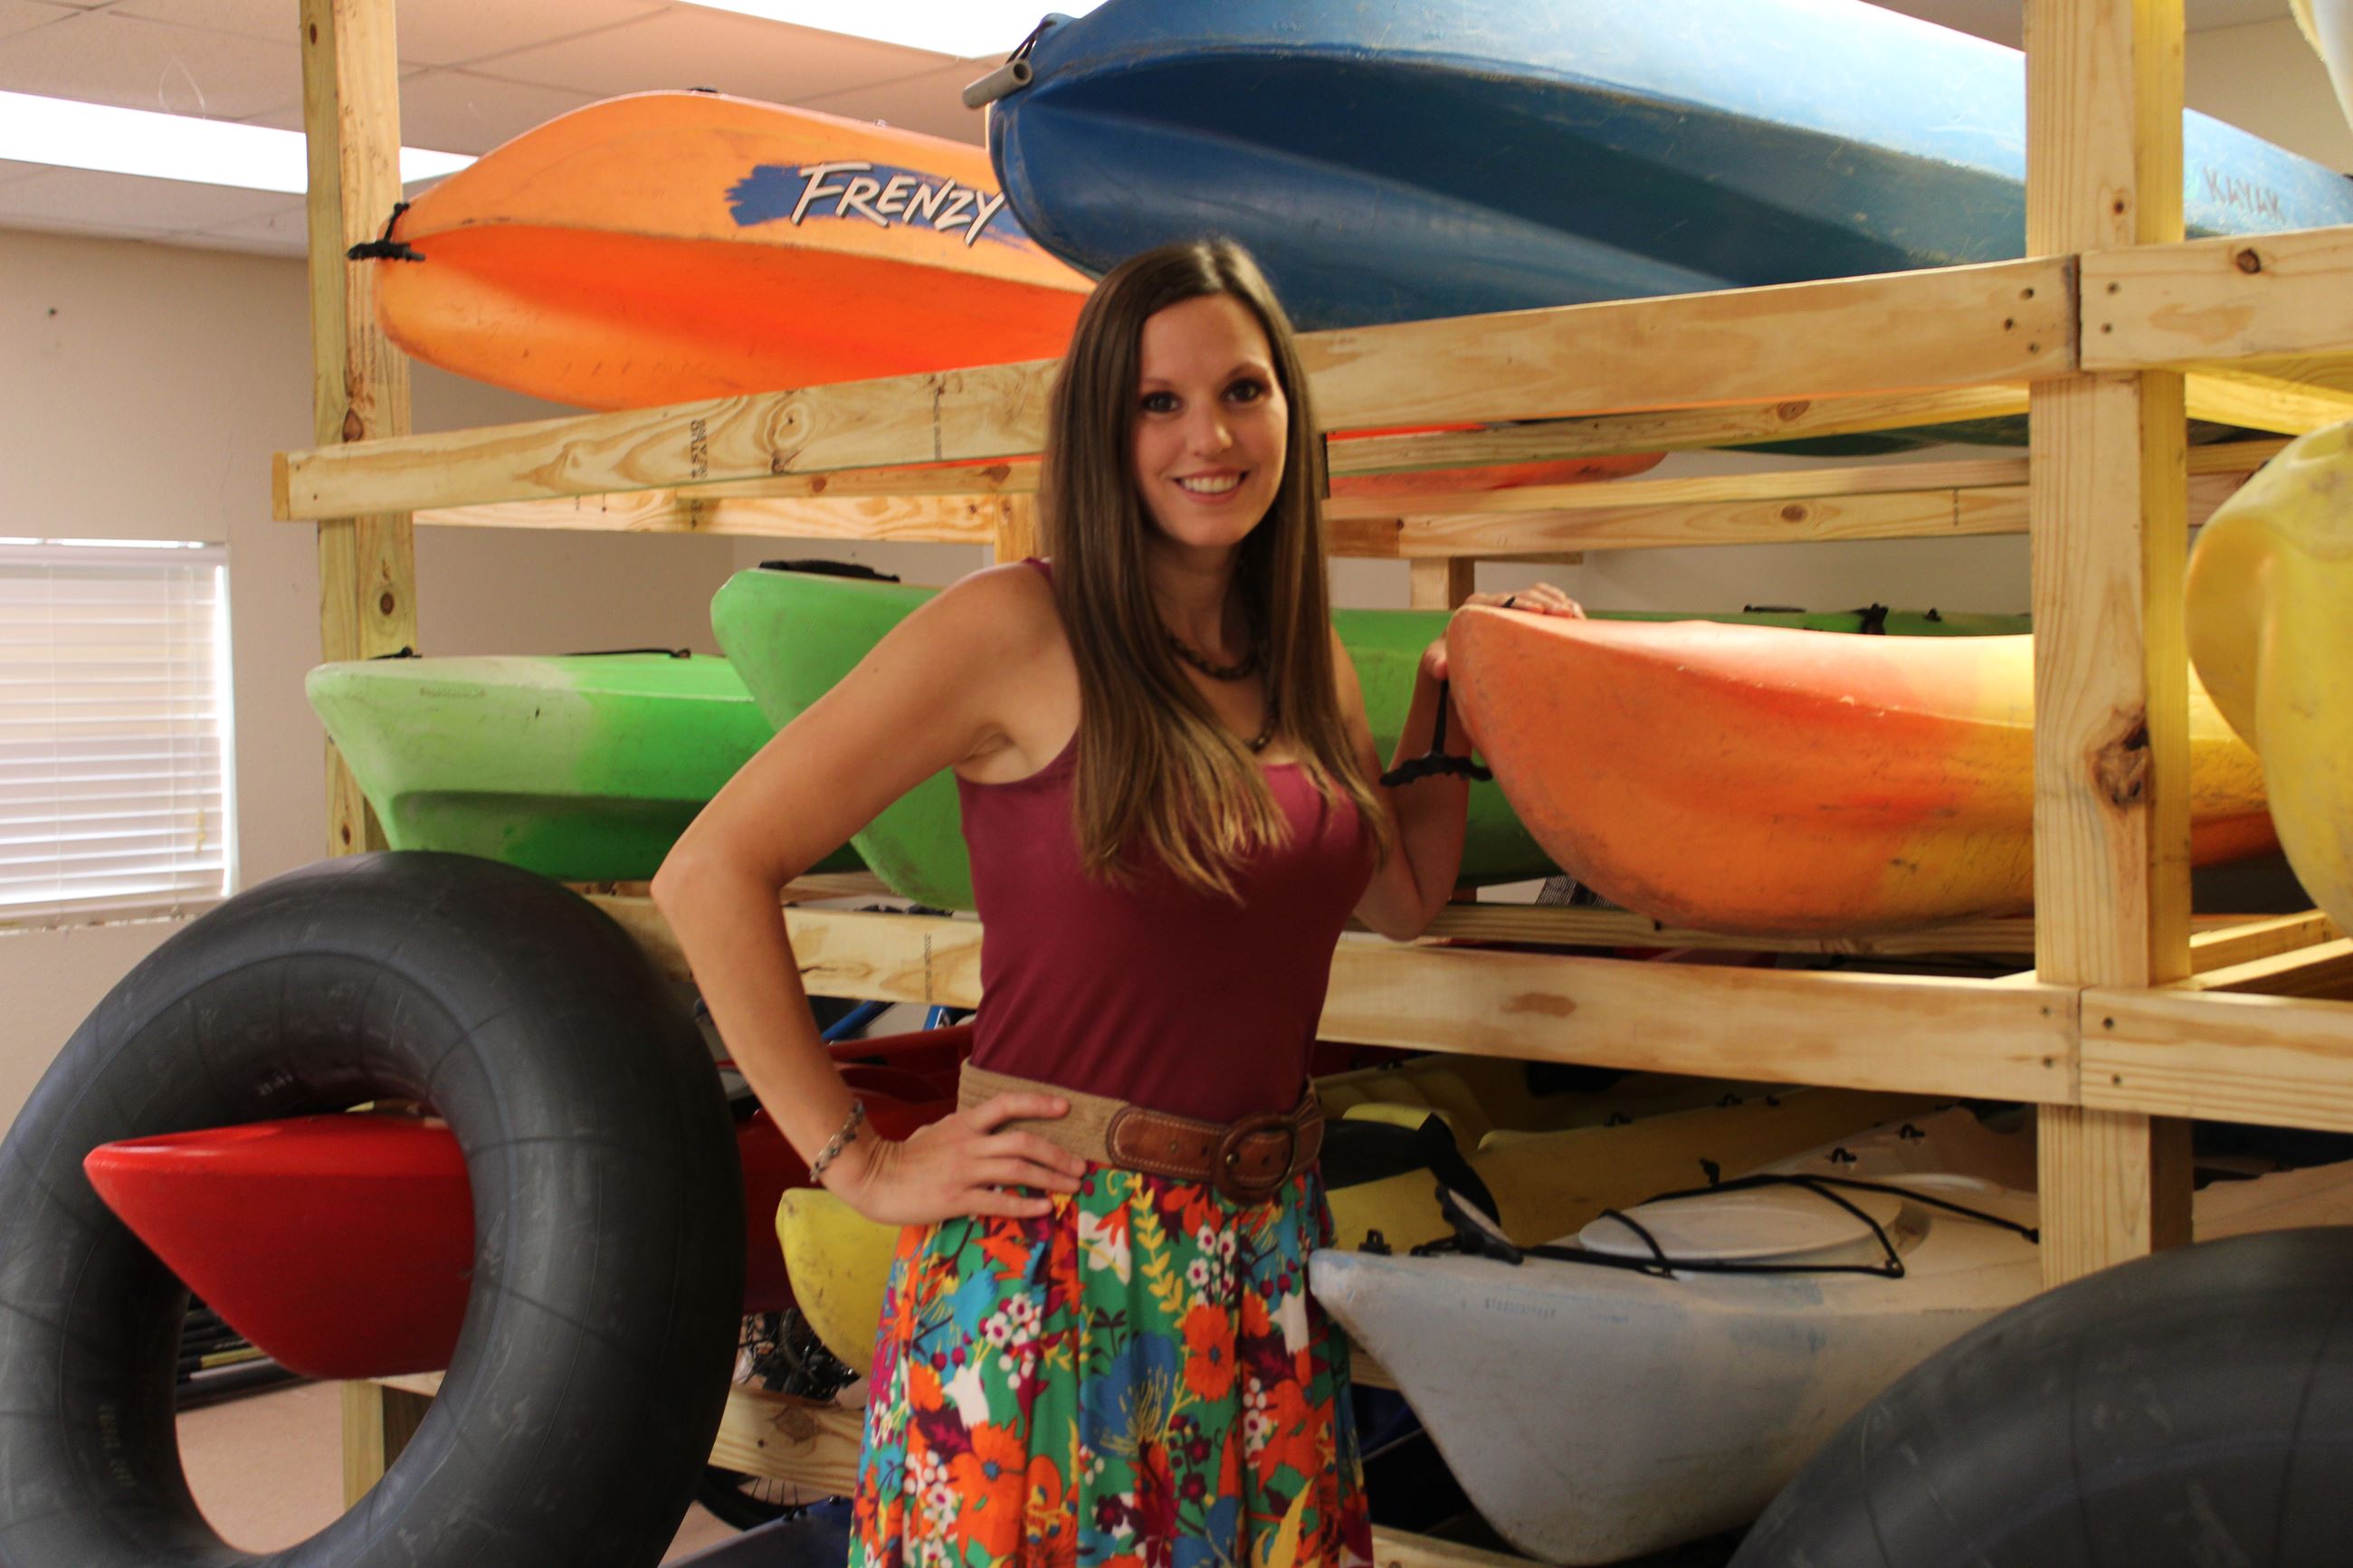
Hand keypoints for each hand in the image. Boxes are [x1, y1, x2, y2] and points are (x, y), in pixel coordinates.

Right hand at [827, 1091, 1089, 1224]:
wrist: (871, 1177)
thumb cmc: (902, 1157)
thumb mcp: (935, 1132)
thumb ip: (961, 1131)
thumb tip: (980, 1131)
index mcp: (964, 1123)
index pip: (1007, 1104)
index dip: (1038, 1104)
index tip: (1065, 1107)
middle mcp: (969, 1143)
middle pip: (1024, 1142)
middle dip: (1058, 1154)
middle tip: (1080, 1166)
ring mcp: (964, 1171)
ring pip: (1018, 1170)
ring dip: (1051, 1178)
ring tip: (1072, 1187)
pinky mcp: (956, 1199)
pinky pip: (999, 1201)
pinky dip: (1025, 1205)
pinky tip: (1045, 1208)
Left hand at [1421, 583, 1584, 680]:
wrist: (1459, 659)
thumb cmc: (1448, 661)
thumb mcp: (1437, 663)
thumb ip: (1435, 663)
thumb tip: (1440, 669)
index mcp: (1474, 607)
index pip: (1499, 599)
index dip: (1520, 603)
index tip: (1538, 611)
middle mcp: (1495, 601)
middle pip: (1525, 594)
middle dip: (1547, 601)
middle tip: (1566, 613)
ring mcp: (1513, 604)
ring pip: (1540, 594)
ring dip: (1560, 602)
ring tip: (1577, 615)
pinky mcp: (1526, 611)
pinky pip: (1548, 600)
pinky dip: (1563, 604)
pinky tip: (1578, 616)